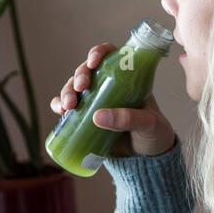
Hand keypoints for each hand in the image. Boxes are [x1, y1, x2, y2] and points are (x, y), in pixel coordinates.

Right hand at [51, 42, 175, 156]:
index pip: (111, 56)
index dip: (99, 53)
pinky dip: (59, 106)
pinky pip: (67, 107)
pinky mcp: (85, 118)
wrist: (149, 159)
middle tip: (80, 88)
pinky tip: (60, 111)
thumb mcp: (149, 124)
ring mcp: (95, 101)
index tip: (94, 62)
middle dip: (79, 76)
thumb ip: (129, 118)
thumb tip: (98, 116)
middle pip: (87, 71)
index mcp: (128, 79)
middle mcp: (108, 86)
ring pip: (74, 87)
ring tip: (68, 107)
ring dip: (66, 92)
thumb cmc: (155, 134)